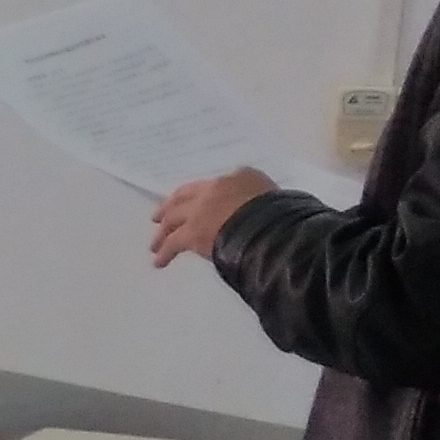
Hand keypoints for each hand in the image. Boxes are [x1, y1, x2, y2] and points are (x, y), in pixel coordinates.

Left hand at [150, 169, 275, 269]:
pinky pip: (173, 243)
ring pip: (173, 219)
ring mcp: (201, 208)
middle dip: (169, 208)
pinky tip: (159, 262)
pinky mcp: (193, 231)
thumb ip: (259, 199)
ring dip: (163, 232)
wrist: (273, 225)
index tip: (190, 200)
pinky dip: (164, 253)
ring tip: (155, 245)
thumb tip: (253, 210)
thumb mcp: (276, 197)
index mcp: (239, 177)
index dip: (197, 194)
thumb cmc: (284, 214)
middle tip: (158, 217)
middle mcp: (215, 188)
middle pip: (184, 197)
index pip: (212, 185)